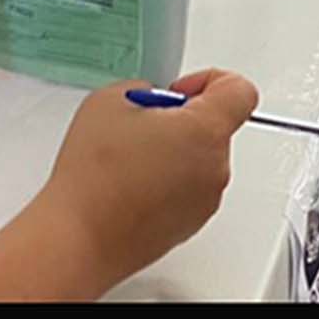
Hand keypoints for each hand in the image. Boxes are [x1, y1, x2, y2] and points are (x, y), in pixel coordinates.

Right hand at [27, 68, 257, 293]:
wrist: (79, 238)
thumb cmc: (94, 177)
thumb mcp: (111, 100)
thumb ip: (144, 90)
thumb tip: (150, 106)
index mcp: (205, 131)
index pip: (239, 90)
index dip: (210, 81)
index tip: (181, 91)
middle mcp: (215, 168)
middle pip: (216, 127)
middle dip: (181, 119)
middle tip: (141, 125)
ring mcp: (205, 201)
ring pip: (201, 159)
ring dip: (173, 151)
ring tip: (128, 158)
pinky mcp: (189, 226)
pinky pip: (188, 190)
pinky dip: (167, 181)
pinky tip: (130, 184)